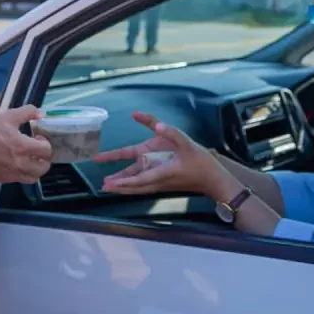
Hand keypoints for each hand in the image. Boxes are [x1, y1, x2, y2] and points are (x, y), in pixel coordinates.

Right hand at [0, 105, 53, 183]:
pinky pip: (21, 180)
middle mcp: (21, 164)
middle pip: (44, 167)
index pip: (47, 151)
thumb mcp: (8, 116)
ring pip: (34, 177)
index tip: (38, 138)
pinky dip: (24, 173)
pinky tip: (16, 163)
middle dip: (44, 158)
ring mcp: (13, 174)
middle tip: (36, 150)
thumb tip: (42, 113)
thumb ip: (27, 112)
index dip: (46, 143)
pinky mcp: (5, 179)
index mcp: (24, 147)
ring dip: (36, 168)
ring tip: (29, 159)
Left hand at [95, 112, 224, 196]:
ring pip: (137, 185)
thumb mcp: (187, 143)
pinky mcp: (161, 181)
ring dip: (122, 186)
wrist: (212, 179)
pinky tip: (122, 184)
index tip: (111, 184)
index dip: (125, 181)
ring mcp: (159, 181)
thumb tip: (158, 126)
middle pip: (135, 184)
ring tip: (105, 186)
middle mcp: (159, 178)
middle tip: (102, 187)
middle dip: (119, 186)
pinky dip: (131, 184)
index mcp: (164, 171)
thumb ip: (171, 132)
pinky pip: (142, 184)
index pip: (141, 178)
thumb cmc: (200, 162)